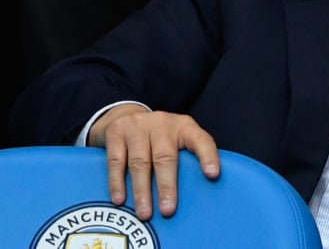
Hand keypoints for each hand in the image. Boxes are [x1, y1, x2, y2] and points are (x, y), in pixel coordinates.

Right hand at [88, 104, 219, 220]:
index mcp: (184, 127)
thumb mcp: (177, 140)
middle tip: (168, 210)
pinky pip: (116, 162)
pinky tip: (120, 199)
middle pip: (165, 157)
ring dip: (142, 191)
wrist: (125, 115)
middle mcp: (162, 124)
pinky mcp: (116, 133)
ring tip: (145, 213)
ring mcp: (137, 127)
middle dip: (167, 186)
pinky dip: (117, 183)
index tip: (213, 175)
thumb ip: (187, 159)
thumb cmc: (160, 138)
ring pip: (140, 163)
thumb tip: (196, 197)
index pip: (200, 140)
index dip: (208, 156)